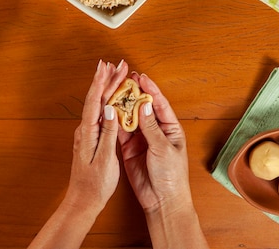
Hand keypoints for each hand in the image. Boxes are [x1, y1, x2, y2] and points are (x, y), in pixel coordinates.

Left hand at [64, 60, 128, 213]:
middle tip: (118, 63)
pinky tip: (113, 98)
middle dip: (107, 79)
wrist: (83, 200)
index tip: (108, 66)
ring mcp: (87, 133)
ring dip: (107, 88)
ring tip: (116, 73)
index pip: (95, 101)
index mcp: (88, 132)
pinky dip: (107, 101)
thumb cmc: (95, 184)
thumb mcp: (106, 160)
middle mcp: (85, 129)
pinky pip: (99, 113)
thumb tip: (109, 109)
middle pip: (96, 99)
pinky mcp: (91, 138)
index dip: (102, 81)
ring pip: (98, 104)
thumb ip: (108, 133)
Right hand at [118, 73, 207, 248]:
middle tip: (123, 79)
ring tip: (112, 91)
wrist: (161, 200)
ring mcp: (141, 139)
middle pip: (143, 107)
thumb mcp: (163, 149)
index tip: (141, 77)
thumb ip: (151, 127)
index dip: (150, 89)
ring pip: (130, 117)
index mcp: (170, 128)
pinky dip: (114, 122)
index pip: (159, 104)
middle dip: (134, 93)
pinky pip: (121, 131)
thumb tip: (143, 105)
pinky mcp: (129, 148)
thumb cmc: (171, 176)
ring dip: (122, 106)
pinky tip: (108, 111)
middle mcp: (155, 130)